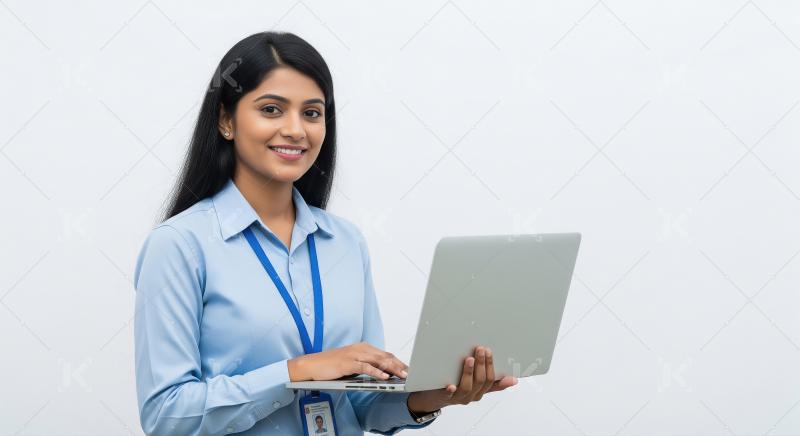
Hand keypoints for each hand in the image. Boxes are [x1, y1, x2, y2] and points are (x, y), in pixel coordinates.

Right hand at [288, 342, 408, 380]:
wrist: (312, 365)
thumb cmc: (332, 365)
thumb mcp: (353, 364)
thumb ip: (367, 366)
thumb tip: (383, 373)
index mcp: (363, 348)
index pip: (385, 354)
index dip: (398, 362)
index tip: (408, 369)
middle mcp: (361, 348)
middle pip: (385, 356)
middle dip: (399, 365)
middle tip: (411, 373)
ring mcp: (354, 354)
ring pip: (378, 361)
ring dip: (392, 368)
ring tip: (402, 375)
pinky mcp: (348, 363)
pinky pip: (366, 367)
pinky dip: (377, 372)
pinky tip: (384, 377)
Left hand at [406, 346, 517, 413]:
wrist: (435, 398)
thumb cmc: (458, 387)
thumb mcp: (477, 385)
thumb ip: (494, 383)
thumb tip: (514, 380)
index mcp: (480, 392)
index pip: (490, 380)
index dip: (490, 365)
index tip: (489, 351)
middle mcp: (471, 396)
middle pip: (480, 381)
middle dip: (481, 364)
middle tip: (480, 349)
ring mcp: (459, 398)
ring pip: (467, 387)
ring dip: (469, 372)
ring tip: (469, 359)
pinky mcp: (445, 398)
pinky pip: (449, 395)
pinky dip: (451, 390)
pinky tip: (450, 384)